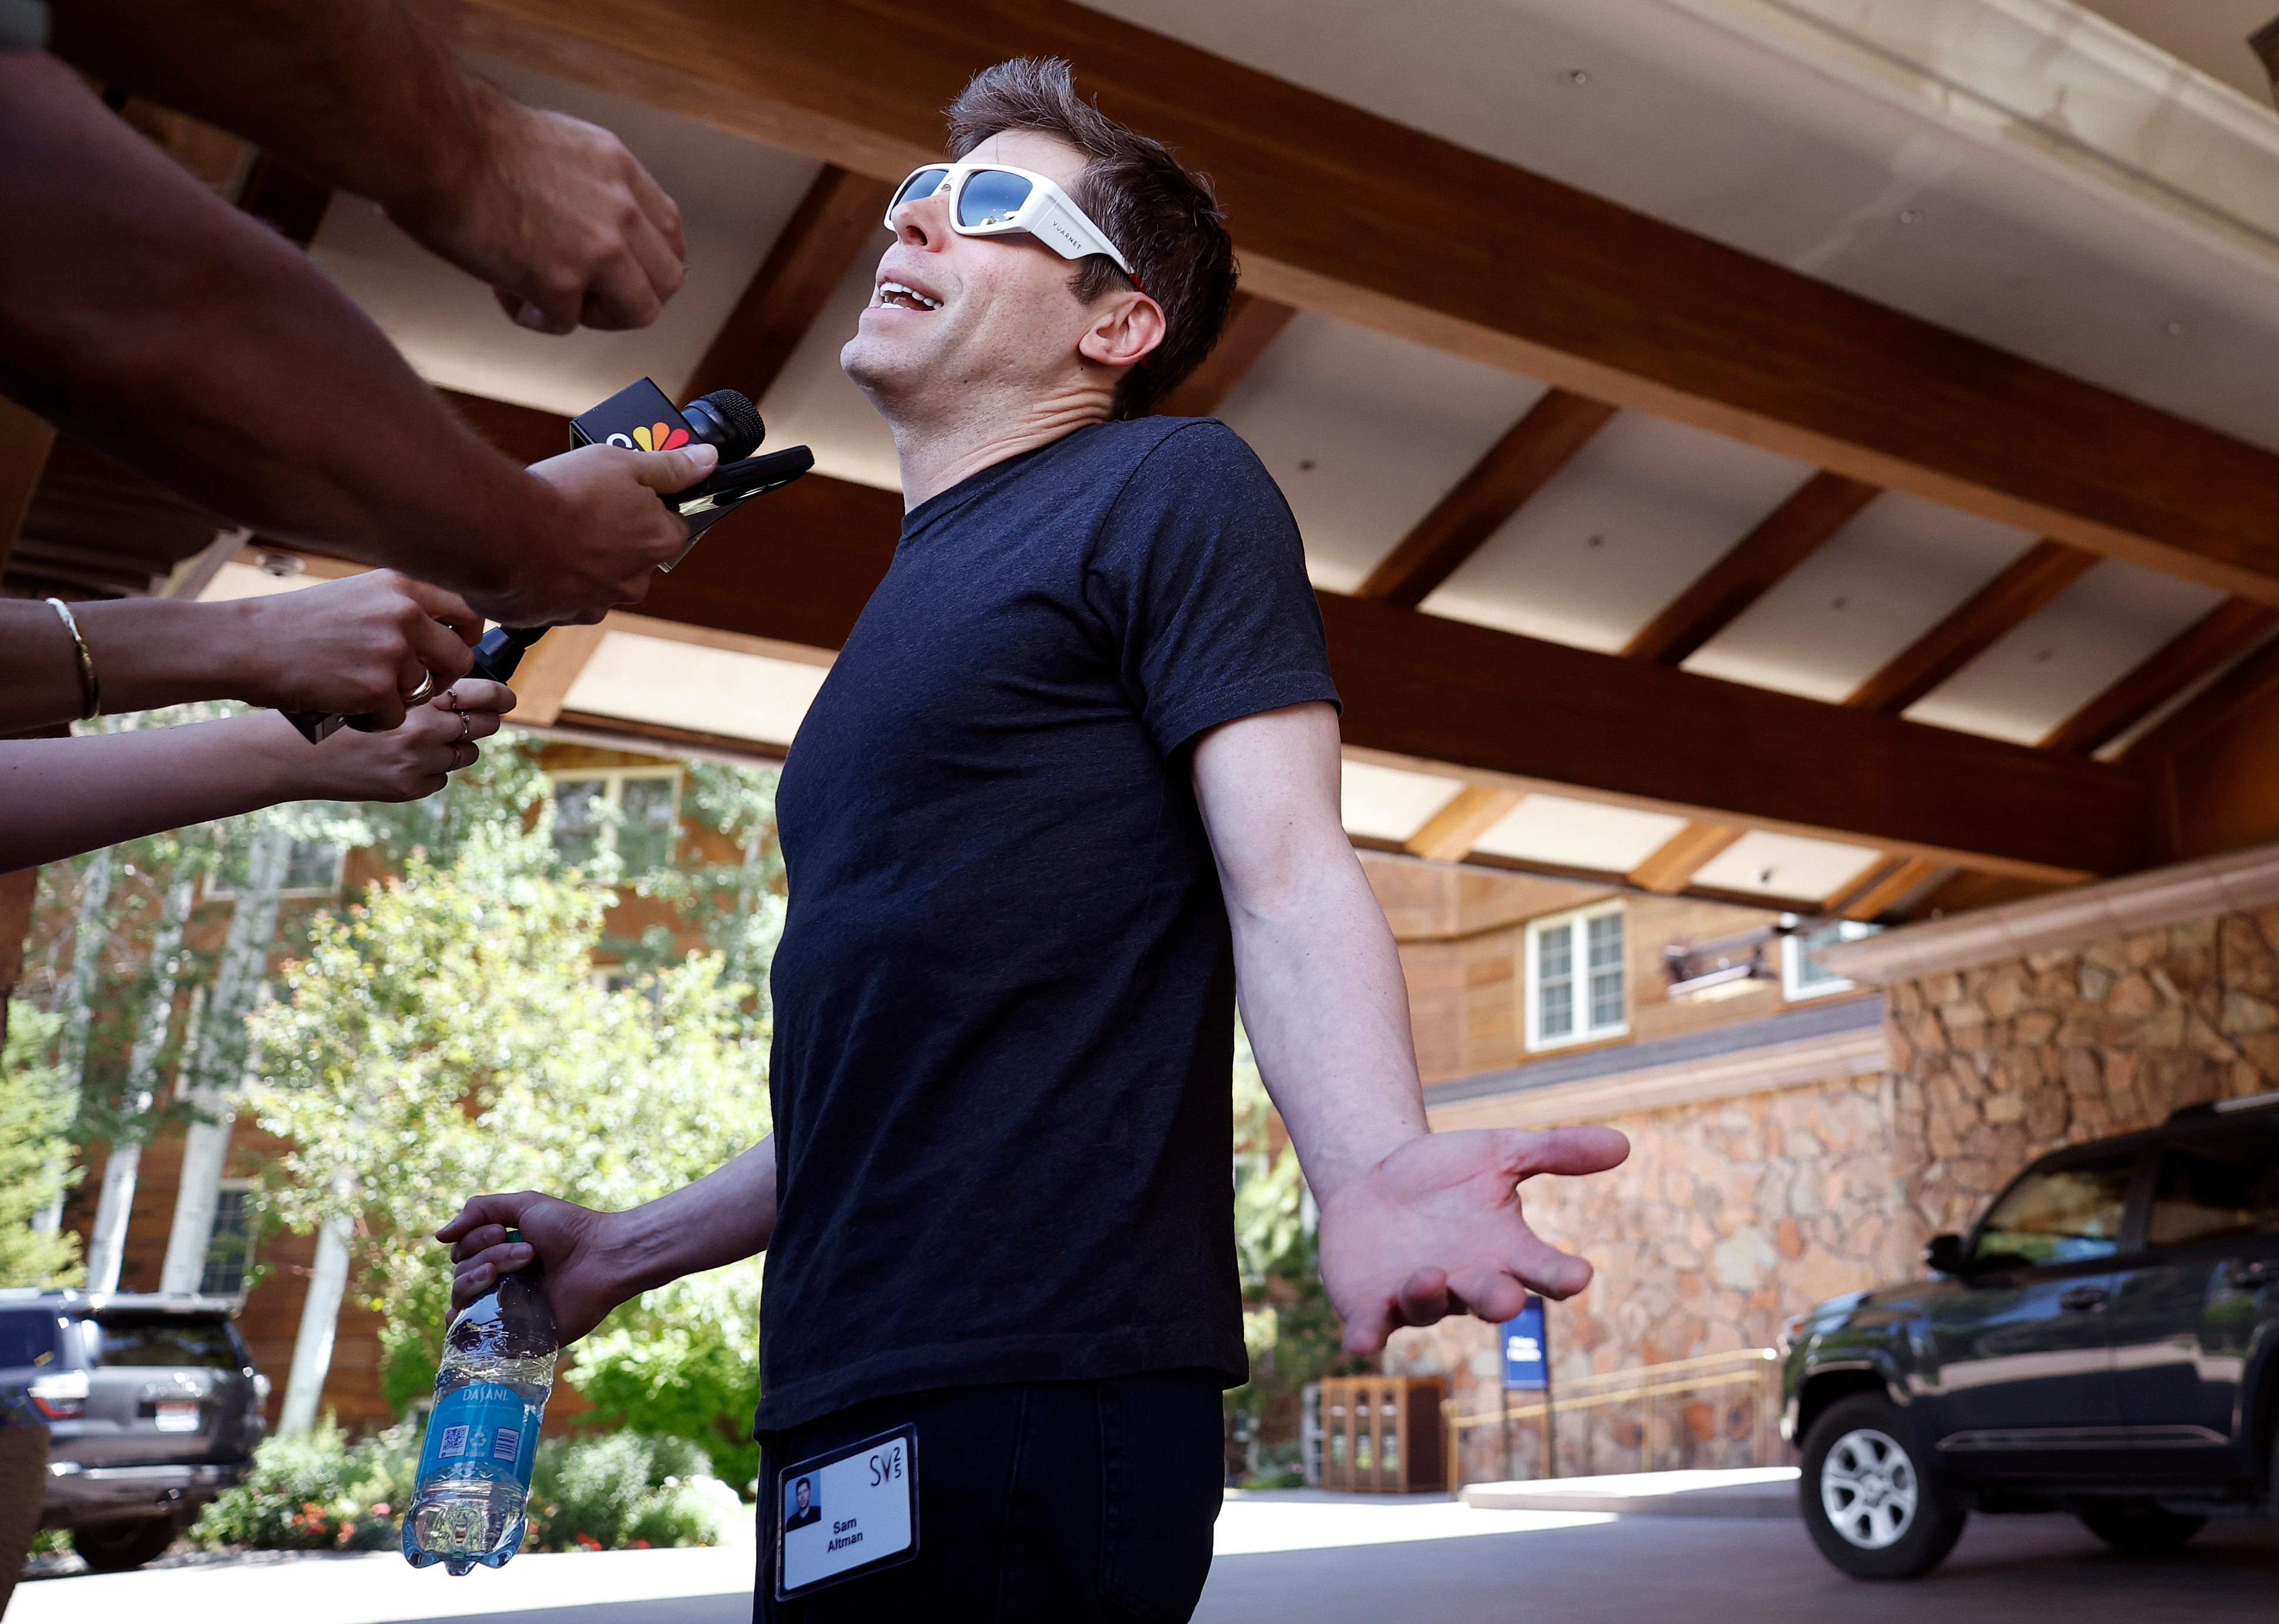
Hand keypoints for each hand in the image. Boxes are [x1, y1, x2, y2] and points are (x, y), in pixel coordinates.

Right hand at [229, 571, 479, 728]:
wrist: (247, 644)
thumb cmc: (298, 624)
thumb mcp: (359, 596)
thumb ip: (403, 607)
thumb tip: (449, 630)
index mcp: (402, 585)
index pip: (467, 611)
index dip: (467, 637)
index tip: (457, 650)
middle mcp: (404, 613)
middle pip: (459, 658)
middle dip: (444, 678)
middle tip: (422, 687)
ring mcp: (392, 651)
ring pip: (425, 691)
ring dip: (399, 700)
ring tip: (362, 692)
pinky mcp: (377, 688)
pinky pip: (398, 716)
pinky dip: (376, 721)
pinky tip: (347, 708)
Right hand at [291, 678, 511, 801]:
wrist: (290, 753)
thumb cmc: (331, 712)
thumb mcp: (377, 687)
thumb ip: (419, 688)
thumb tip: (467, 689)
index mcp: (417, 696)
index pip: (483, 693)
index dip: (499, 695)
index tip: (505, 696)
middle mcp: (425, 729)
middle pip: (485, 725)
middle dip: (482, 720)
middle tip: (471, 717)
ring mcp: (419, 762)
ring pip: (466, 753)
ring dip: (455, 746)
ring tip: (420, 740)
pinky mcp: (409, 788)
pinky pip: (441, 778)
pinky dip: (430, 770)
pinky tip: (399, 760)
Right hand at [391, 100, 685, 334]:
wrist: (431, 139)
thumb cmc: (469, 139)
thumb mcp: (557, 145)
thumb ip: (589, 185)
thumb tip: (588, 223)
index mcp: (619, 169)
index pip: (669, 231)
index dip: (650, 263)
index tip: (622, 274)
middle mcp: (621, 209)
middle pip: (667, 281)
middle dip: (627, 297)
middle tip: (582, 293)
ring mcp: (598, 248)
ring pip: (637, 312)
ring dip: (593, 315)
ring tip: (544, 295)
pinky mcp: (559, 282)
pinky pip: (565, 324)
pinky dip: (532, 316)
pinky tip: (503, 288)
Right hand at [437, 1191, 631, 1344]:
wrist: (604, 1256)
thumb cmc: (570, 1228)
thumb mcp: (525, 1205)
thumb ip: (481, 1210)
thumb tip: (439, 1236)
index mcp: (500, 1253)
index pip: (462, 1253)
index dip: (475, 1241)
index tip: (500, 1231)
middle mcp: (501, 1281)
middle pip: (461, 1275)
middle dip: (486, 1257)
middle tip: (526, 1252)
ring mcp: (507, 1308)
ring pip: (464, 1300)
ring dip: (479, 1281)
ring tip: (513, 1270)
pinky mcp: (518, 1332)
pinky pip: (475, 1337)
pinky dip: (461, 1327)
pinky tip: (462, 1316)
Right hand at [479, 442, 715, 623]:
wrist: (499, 531)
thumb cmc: (563, 494)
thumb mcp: (622, 462)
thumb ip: (669, 467)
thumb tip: (708, 461)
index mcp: (659, 543)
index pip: (671, 524)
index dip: (647, 506)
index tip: (621, 494)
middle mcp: (635, 580)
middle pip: (635, 554)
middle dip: (614, 533)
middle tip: (582, 506)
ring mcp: (599, 602)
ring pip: (599, 576)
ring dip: (582, 558)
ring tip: (552, 529)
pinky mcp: (562, 616)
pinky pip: (566, 595)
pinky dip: (554, 578)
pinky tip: (536, 554)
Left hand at [1316, 1127, 1629, 1354]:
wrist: (1375, 1182)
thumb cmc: (1448, 1175)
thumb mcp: (1500, 1152)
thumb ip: (1556, 1151)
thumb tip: (1624, 1143)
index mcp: (1505, 1252)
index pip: (1542, 1269)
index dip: (1561, 1274)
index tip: (1580, 1274)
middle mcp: (1466, 1282)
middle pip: (1489, 1299)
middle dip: (1498, 1300)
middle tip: (1509, 1300)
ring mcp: (1418, 1296)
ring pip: (1428, 1306)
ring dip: (1429, 1295)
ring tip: (1429, 1274)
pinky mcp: (1372, 1305)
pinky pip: (1371, 1327)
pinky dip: (1367, 1335)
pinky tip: (1359, 1341)